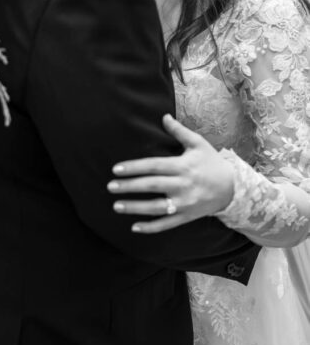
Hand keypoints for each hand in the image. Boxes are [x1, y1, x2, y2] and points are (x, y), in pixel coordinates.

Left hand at [107, 114, 234, 232]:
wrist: (233, 188)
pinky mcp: (187, 216)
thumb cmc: (211, 163)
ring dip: (135, 208)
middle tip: (110, 187)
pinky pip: (167, 224)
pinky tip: (134, 227)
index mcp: (183, 166)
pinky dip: (151, 227)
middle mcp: (183, 185)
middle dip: (130, 186)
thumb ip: (179, 131)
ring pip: (156, 207)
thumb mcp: (198, 144)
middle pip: (152, 185)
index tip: (116, 169)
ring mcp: (185, 203)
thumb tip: (163, 116)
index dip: (134, 167)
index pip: (153, 166)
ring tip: (116, 206)